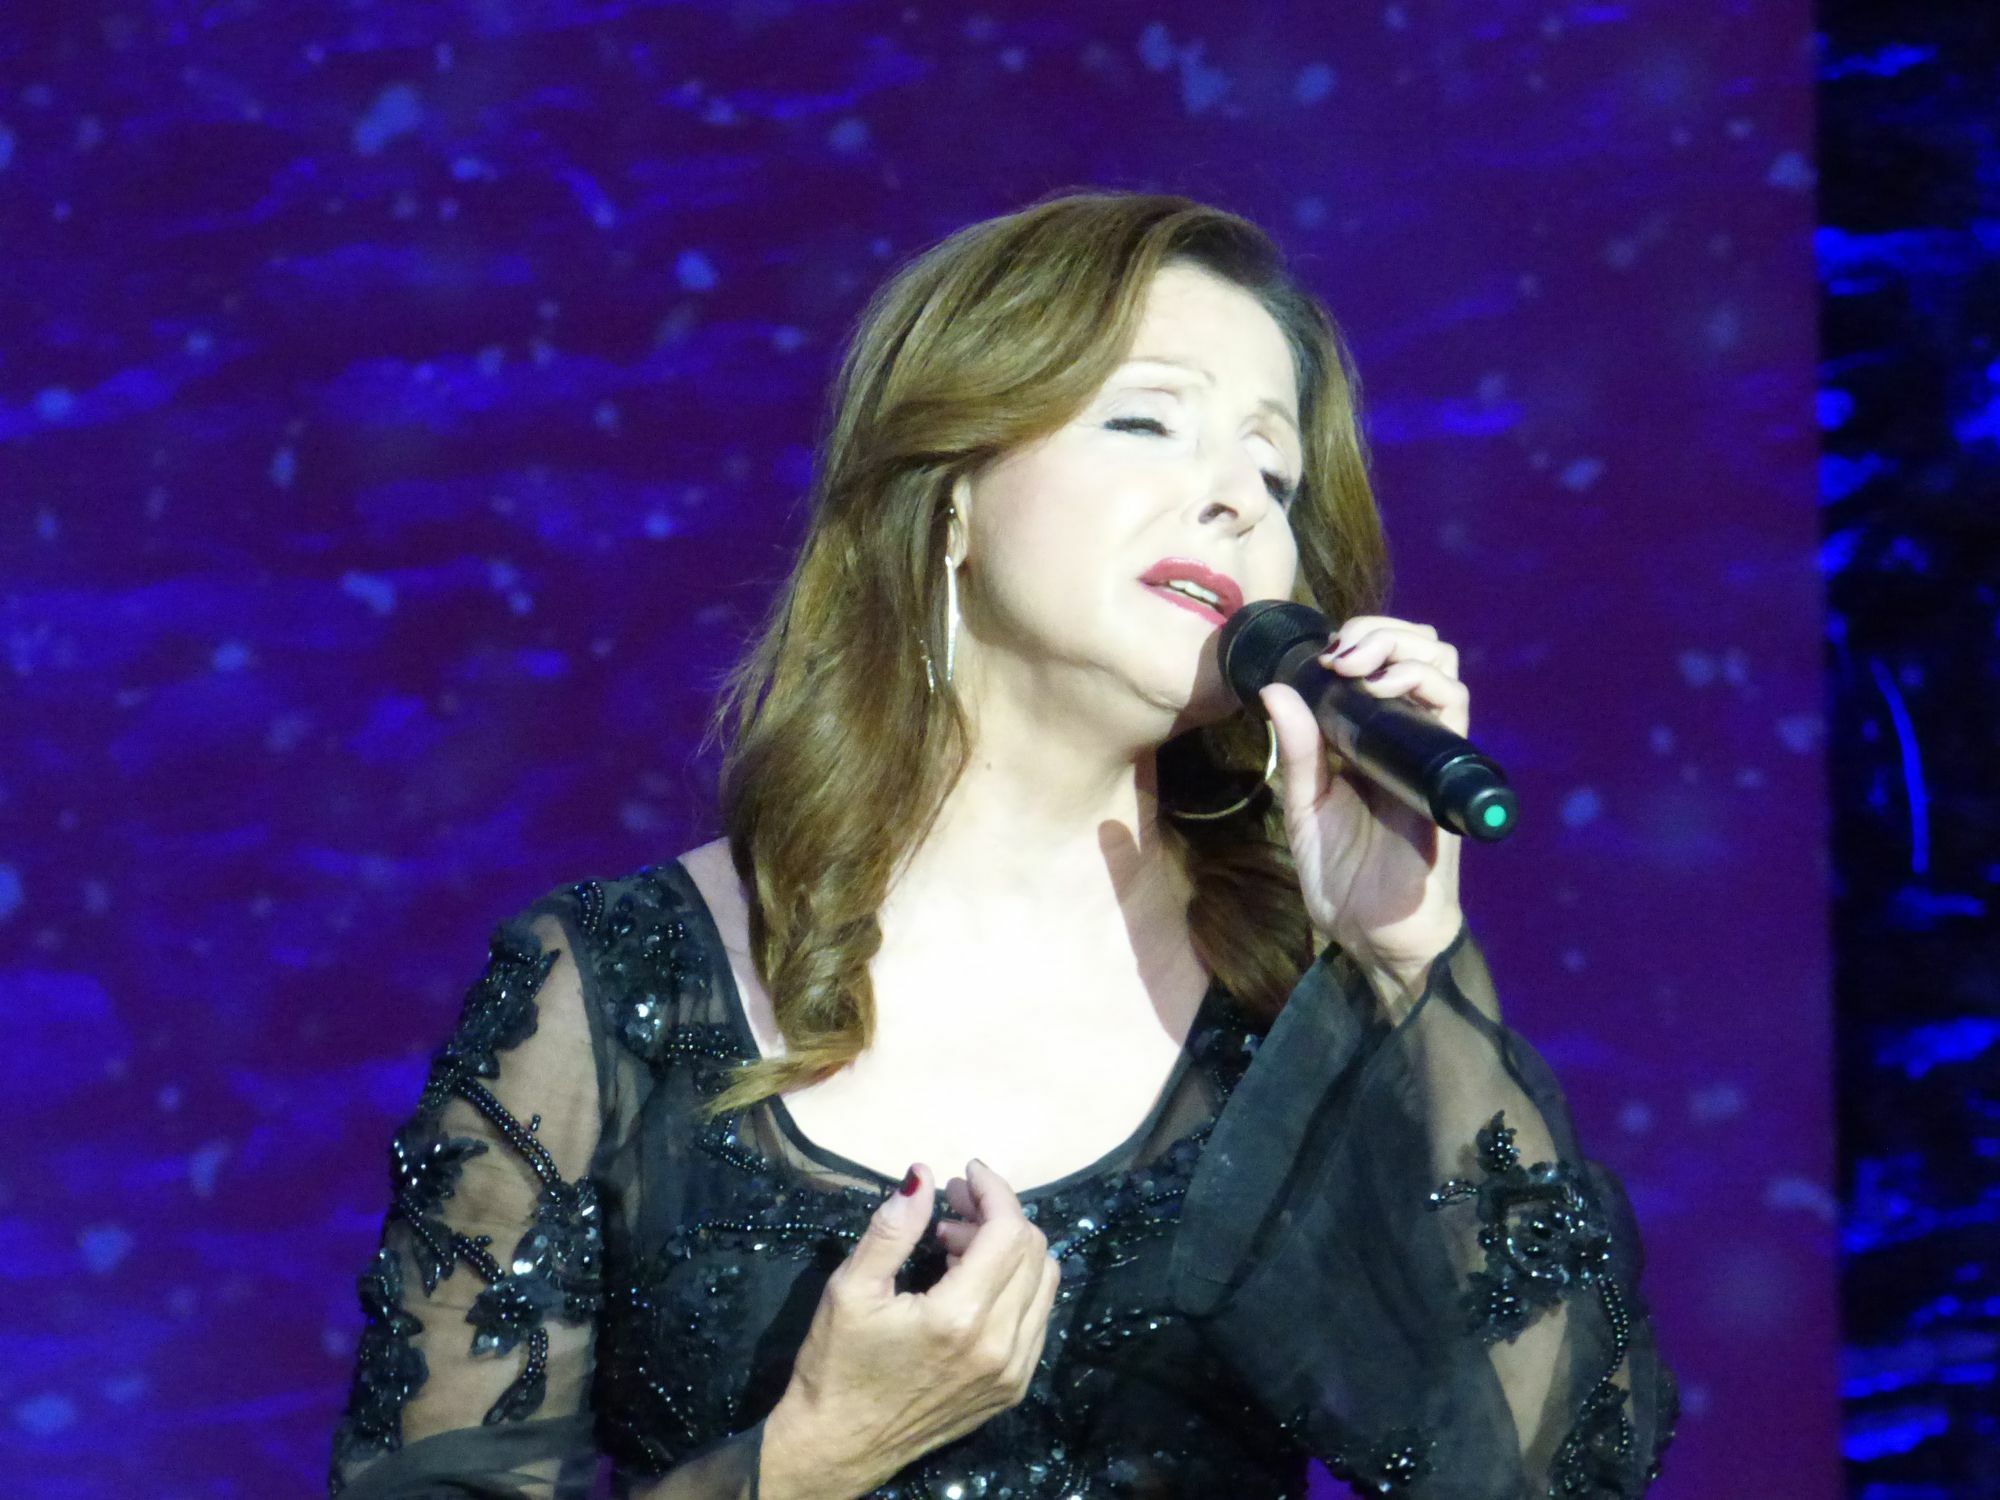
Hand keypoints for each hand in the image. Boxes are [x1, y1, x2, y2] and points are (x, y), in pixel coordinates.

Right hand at [761, 1161, 1058, 1498]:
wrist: (839, 1447)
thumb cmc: (836, 1366)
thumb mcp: (850, 1289)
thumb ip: (893, 1228)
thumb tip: (923, 1174)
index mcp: (960, 1318)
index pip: (1009, 1232)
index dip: (993, 1191)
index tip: (965, 1172)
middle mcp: (1000, 1346)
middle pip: (1034, 1251)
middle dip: (998, 1215)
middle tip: (951, 1207)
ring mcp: (1013, 1372)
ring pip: (1044, 1283)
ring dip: (1009, 1249)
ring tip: (955, 1244)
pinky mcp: (1013, 1389)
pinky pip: (1036, 1318)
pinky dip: (1015, 1285)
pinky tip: (969, 1283)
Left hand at [1256, 614, 1468, 999]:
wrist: (1373, 934)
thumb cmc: (1343, 875)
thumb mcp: (1305, 807)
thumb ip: (1298, 752)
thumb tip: (1274, 689)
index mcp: (1372, 738)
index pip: (1388, 660)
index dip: (1363, 637)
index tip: (1324, 651)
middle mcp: (1407, 738)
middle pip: (1423, 650)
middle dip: (1383, 632)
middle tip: (1343, 652)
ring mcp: (1429, 754)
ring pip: (1444, 669)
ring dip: (1402, 650)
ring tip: (1360, 667)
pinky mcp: (1445, 777)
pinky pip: (1454, 713)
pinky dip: (1424, 685)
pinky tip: (1385, 691)